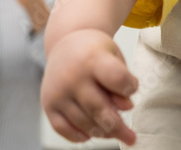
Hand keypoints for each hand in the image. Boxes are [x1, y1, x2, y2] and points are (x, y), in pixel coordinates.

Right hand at [42, 28, 138, 145]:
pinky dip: (79, 136)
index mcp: (93, 58)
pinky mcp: (48, 105)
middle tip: (130, 137)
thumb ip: (122, 81)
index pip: (116, 78)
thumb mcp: (114, 57)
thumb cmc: (95, 52)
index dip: (129, 87)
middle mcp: (72, 76)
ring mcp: (58, 92)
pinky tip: (92, 134)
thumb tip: (126, 108)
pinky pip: (63, 129)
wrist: (65, 43)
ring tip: (115, 133)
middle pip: (99, 108)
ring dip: (102, 132)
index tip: (132, 88)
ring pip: (83, 122)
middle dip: (118, 126)